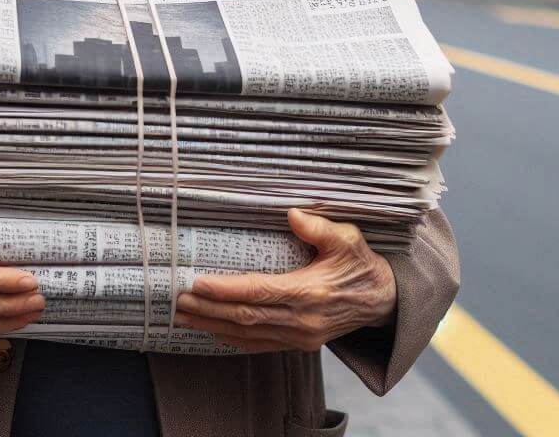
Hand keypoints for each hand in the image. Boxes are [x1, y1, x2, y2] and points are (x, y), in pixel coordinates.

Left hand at [174, 208, 396, 352]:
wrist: (382, 301)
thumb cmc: (360, 264)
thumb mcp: (348, 238)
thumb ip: (320, 227)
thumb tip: (292, 214)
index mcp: (310, 292)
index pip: (259, 292)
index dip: (226, 289)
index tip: (197, 282)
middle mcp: (303, 320)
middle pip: (246, 316)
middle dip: (208, 308)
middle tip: (176, 299)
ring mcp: (300, 336)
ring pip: (248, 334)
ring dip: (212, 325)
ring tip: (182, 315)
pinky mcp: (299, 343)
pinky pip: (259, 344)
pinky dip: (232, 338)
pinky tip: (211, 330)